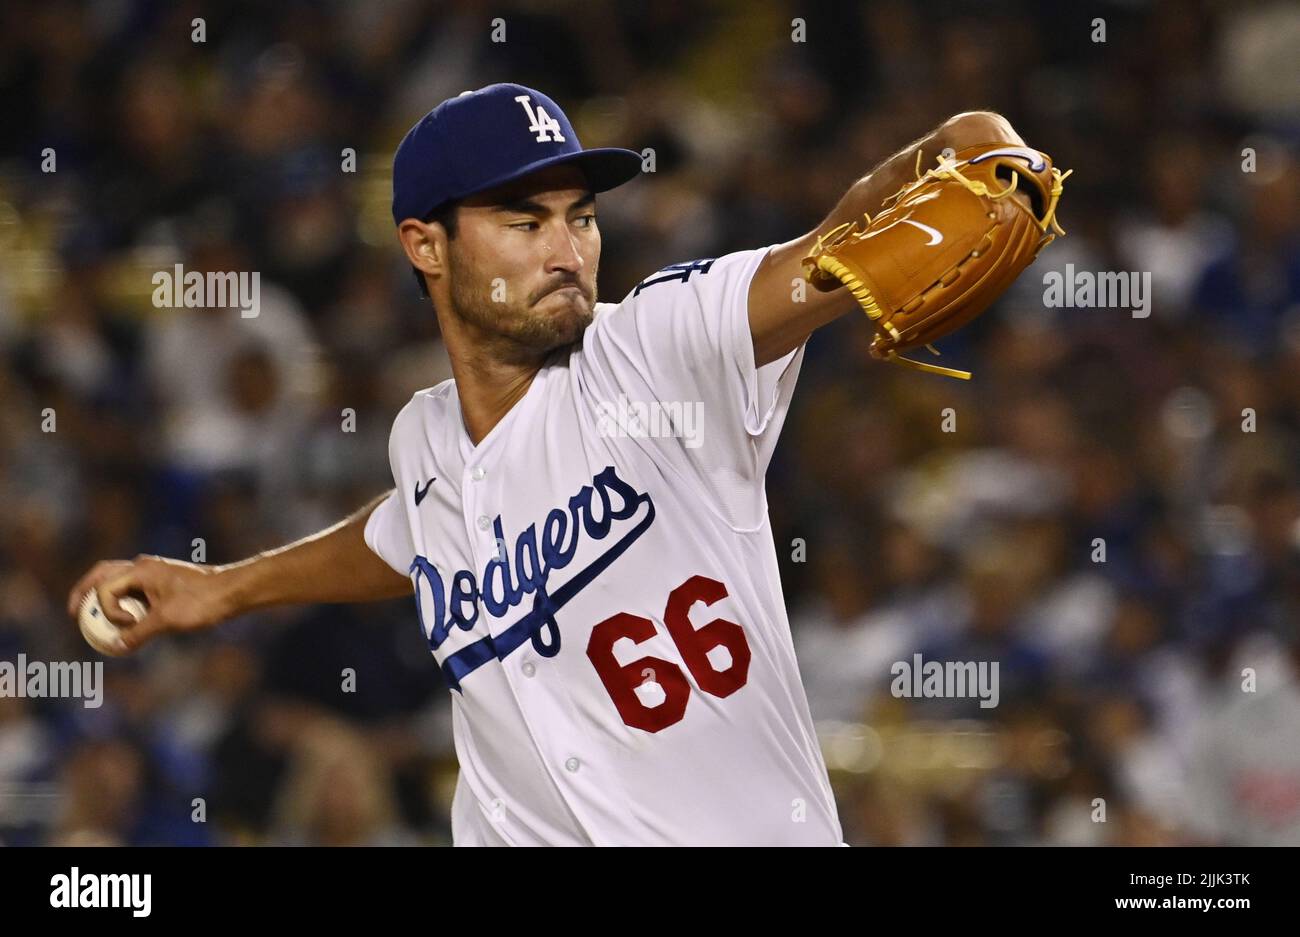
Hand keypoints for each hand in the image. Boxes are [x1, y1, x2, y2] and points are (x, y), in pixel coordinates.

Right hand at [66, 555, 232, 651]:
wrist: (233, 591)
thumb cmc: (202, 601)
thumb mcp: (166, 621)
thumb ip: (137, 633)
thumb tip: (115, 646)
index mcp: (141, 569)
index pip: (105, 587)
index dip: (109, 610)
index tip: (128, 624)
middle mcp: (143, 566)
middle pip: (102, 574)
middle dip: (85, 593)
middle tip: (74, 612)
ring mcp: (154, 572)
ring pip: (118, 580)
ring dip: (105, 597)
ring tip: (95, 617)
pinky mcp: (163, 581)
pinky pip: (135, 589)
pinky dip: (124, 602)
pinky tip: (126, 619)